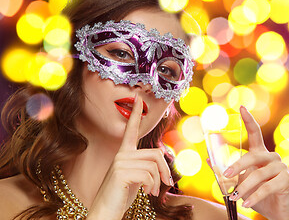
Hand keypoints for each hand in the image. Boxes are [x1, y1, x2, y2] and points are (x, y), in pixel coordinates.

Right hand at [87, 94, 173, 219]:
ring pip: (153, 165)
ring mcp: (120, 162)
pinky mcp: (121, 172)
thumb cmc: (120, 195)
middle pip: (155, 153)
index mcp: (123, 153)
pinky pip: (148, 174)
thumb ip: (144, 166)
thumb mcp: (135, 177)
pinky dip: (152, 185)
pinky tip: (146, 193)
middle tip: (166, 183)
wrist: (105, 212)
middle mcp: (121, 154)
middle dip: (165, 170)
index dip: (135, 113)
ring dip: (157, 181)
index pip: (131, 129)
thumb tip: (161, 164)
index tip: (138, 98)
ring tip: (152, 191)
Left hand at [223, 106, 288, 219]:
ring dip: (244, 187)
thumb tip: (208, 159)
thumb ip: (228, 171)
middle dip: (238, 165)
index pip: (255, 133)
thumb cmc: (258, 194)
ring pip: (258, 174)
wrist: (280, 212)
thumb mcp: (241, 182)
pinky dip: (255, 196)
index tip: (241, 108)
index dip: (249, 120)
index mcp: (260, 154)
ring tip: (235, 197)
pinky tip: (246, 204)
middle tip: (226, 175)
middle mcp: (272, 158)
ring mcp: (281, 168)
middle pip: (253, 156)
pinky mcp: (286, 182)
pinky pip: (267, 187)